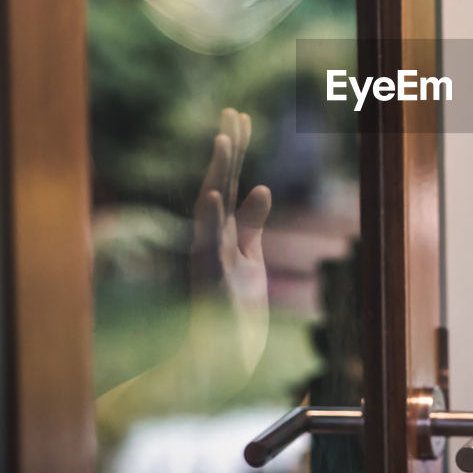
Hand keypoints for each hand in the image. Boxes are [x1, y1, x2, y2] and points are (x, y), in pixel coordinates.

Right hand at [94, 109, 271, 439]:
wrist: (224, 360)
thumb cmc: (235, 308)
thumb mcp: (250, 259)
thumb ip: (252, 224)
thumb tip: (263, 187)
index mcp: (222, 232)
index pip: (229, 180)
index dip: (234, 149)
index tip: (241, 115)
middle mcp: (211, 240)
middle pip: (219, 185)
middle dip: (227, 150)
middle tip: (234, 112)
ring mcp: (209, 260)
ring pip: (209, 210)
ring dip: (217, 174)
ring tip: (224, 140)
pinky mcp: (213, 282)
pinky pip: (211, 247)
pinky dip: (213, 220)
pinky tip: (216, 194)